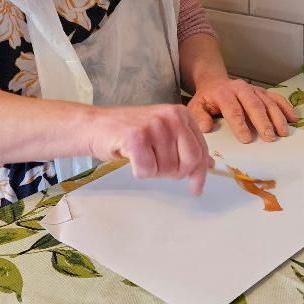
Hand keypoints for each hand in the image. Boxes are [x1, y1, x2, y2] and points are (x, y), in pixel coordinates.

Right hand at [87, 104, 213, 194]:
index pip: (201, 150)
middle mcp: (171, 116)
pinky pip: (147, 170)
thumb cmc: (129, 132)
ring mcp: (154, 125)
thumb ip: (185, 146)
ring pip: (167, 169)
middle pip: (189, 162)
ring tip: (140, 156)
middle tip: (157, 168)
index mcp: (181, 115)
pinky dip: (139, 171)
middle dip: (174, 173)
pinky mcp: (136, 136)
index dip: (199, 174)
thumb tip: (208, 164)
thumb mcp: (163, 134)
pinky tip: (131, 158)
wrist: (94, 125)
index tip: (196, 189)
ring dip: (153, 171)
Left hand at [187, 78, 297, 143]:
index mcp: (223, 93)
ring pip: (268, 101)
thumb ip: (199, 116)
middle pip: (254, 105)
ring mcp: (254, 89)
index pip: (233, 109)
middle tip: (269, 138)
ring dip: (277, 117)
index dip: (240, 124)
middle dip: (263, 122)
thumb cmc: (207, 100)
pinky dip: (286, 107)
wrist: (215, 83)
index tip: (246, 139)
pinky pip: (277, 98)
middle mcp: (241, 89)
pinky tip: (293, 119)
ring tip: (283, 132)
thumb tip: (205, 127)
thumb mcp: (196, 106)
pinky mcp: (263, 92)